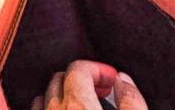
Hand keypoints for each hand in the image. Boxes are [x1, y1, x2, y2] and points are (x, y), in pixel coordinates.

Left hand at [29, 62, 146, 109]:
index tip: (113, 81)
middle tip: (101, 93)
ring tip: (83, 107)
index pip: (78, 69)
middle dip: (79, 80)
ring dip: (60, 97)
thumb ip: (132, 101)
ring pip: (42, 100)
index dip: (98, 69)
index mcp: (78, 106)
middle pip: (57, 80)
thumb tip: (122, 79)